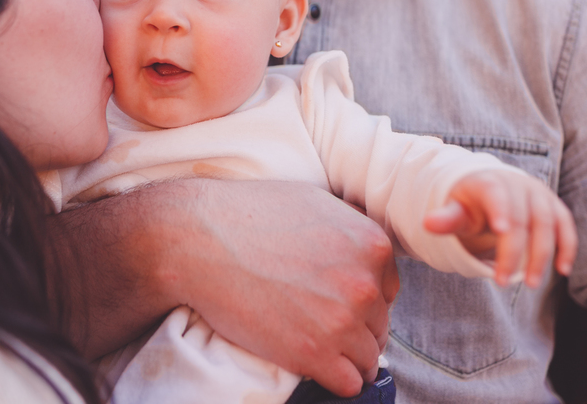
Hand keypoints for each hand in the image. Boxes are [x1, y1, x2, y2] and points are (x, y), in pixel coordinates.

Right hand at [167, 179, 397, 397]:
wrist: (199, 239)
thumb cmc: (248, 214)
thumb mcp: (315, 202)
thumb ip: (350, 229)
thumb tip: (365, 255)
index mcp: (372, 244)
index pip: (387, 290)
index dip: (362, 299)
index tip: (336, 301)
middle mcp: (364, 283)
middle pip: (378, 325)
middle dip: (353, 327)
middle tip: (318, 322)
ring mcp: (341, 321)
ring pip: (368, 358)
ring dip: (345, 356)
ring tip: (316, 346)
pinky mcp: (314, 353)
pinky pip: (348, 384)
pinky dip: (334, 379)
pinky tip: (312, 364)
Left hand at [423, 169, 576, 286]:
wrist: (492, 189)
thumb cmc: (470, 205)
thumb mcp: (456, 210)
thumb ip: (446, 218)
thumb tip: (428, 223)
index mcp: (489, 182)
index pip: (497, 195)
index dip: (501, 210)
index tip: (501, 230)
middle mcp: (518, 184)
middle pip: (522, 217)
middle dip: (515, 251)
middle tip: (503, 281)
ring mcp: (539, 194)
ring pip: (547, 224)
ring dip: (542, 255)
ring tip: (531, 283)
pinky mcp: (554, 207)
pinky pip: (565, 225)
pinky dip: (567, 246)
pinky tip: (562, 270)